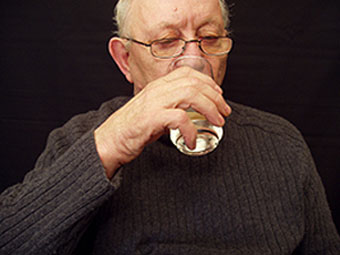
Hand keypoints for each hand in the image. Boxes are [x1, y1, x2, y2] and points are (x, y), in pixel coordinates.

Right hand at [94, 66, 230, 177]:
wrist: (109, 141)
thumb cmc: (132, 128)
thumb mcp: (154, 111)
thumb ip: (171, 108)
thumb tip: (190, 114)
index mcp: (157, 86)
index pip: (187, 73)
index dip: (208, 82)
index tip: (219, 96)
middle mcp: (157, 90)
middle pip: (194, 83)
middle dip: (215, 97)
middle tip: (224, 112)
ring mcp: (154, 103)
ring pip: (190, 94)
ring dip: (209, 108)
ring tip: (217, 122)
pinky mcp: (151, 118)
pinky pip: (180, 118)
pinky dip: (191, 130)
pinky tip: (192, 140)